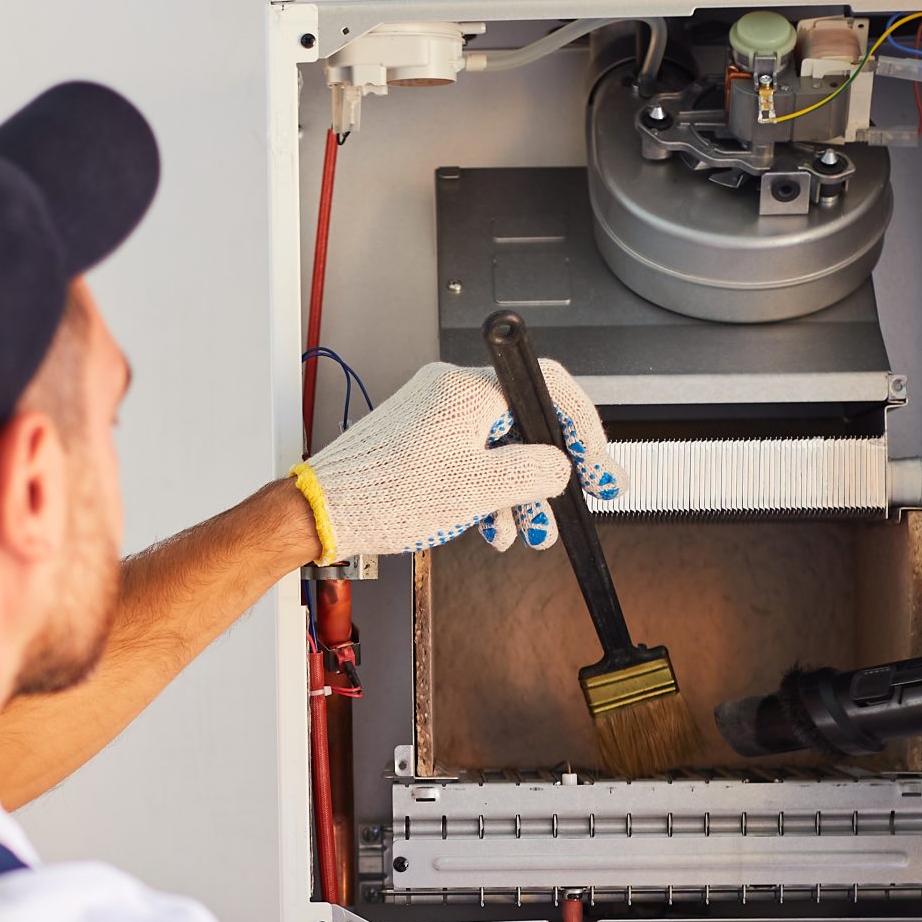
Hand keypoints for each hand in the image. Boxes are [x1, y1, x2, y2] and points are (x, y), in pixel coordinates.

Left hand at [288, 360, 625, 562]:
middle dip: (548, 474)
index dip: (583, 430)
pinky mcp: (418, 438)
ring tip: (525, 533)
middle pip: (523, 423)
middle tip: (569, 506)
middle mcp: (450, 391)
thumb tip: (562, 466)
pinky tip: (490, 525)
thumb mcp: (479, 489)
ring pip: (496, 447)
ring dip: (517, 492)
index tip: (599, 466)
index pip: (548, 388)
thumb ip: (535, 471)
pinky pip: (468, 457)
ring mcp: (432, 413)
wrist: (322, 513)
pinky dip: (486, 489)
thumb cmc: (382, 495)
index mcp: (468, 389)